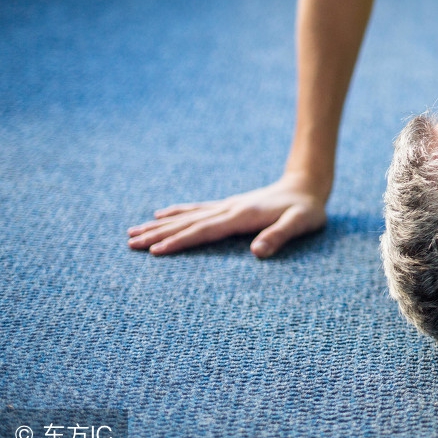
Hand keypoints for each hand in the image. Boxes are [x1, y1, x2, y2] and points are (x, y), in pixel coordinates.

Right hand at [127, 179, 327, 257]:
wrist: (308, 185)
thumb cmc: (307, 209)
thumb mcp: (301, 223)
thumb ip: (280, 235)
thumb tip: (256, 253)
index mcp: (242, 216)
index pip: (205, 231)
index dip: (180, 241)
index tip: (155, 251)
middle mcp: (229, 208)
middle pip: (187, 223)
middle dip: (158, 234)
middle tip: (129, 243)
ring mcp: (227, 205)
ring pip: (187, 216)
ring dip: (160, 224)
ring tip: (133, 231)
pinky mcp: (230, 205)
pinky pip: (197, 209)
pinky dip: (177, 212)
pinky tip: (161, 214)